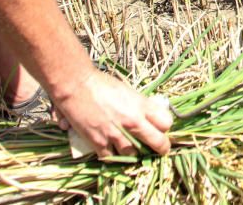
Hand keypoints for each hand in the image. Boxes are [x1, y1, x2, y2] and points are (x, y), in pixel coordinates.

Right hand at [51, 69, 172, 158]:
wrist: (76, 86)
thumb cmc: (101, 84)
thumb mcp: (127, 91)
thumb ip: (138, 105)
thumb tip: (147, 114)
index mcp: (141, 105)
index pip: (165, 123)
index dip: (165, 127)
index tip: (162, 128)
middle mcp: (132, 122)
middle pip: (158, 142)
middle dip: (161, 147)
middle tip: (160, 148)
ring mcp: (116, 134)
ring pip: (134, 154)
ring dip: (134, 152)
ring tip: (132, 148)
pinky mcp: (99, 142)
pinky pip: (111, 157)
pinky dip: (112, 155)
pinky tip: (112, 150)